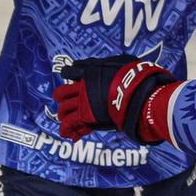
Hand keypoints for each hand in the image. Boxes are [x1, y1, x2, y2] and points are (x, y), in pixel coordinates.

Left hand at [53, 56, 178, 142]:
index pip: (70, 71)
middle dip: (60, 96)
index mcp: (89, 71)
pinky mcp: (87, 117)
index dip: (69, 74)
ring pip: (64, 109)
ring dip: (62, 114)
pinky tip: (67, 133)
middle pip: (61, 92)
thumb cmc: (134, 77)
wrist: (136, 94)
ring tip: (64, 118)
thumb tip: (113, 64)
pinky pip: (71, 124)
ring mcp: (83, 102)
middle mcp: (82, 87)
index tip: (71, 78)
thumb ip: (112, 63)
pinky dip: (68, 129)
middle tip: (63, 100)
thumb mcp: (123, 62)